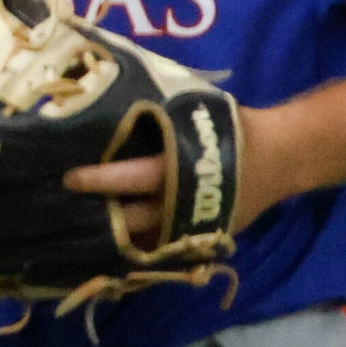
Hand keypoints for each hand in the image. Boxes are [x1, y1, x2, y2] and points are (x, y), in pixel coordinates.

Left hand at [65, 104, 272, 239]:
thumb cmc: (232, 128)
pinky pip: (161, 252)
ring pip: (145, 243)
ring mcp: (194, 229)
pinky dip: (136, 251)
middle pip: (134, 220)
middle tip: (62, 212)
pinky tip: (105, 251)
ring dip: (112, 239)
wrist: (283, 157)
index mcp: (182, 170)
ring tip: (74, 235)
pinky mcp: (201, 242)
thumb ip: (158, 115)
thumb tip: (109, 95)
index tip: (69, 178)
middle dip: (100, 218)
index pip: (134, 178)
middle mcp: (185, 206)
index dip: (101, 180)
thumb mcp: (196, 114)